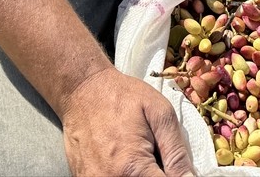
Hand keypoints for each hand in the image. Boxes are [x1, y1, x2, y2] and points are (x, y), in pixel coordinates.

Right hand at [61, 68, 194, 176]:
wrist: (82, 91)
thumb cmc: (123, 97)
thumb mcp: (159, 114)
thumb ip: (176, 152)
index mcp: (133, 168)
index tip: (176, 167)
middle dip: (159, 174)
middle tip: (156, 155)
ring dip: (142, 175)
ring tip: (141, 155)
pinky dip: (124, 173)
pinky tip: (125, 159)